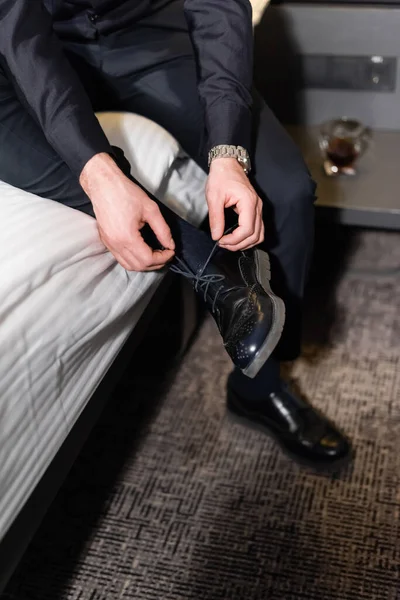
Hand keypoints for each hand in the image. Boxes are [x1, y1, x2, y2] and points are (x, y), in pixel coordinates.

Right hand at [80, 153, 174, 270]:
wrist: (103, 184)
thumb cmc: (126, 193)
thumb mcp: (151, 209)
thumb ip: (163, 230)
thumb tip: (170, 245)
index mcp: (127, 237)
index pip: (148, 259)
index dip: (162, 258)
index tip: (171, 251)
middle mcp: (116, 244)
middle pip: (138, 266)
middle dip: (155, 263)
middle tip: (166, 254)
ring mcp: (109, 244)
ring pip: (128, 265)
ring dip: (144, 264)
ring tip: (156, 255)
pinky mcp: (106, 241)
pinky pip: (120, 258)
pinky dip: (133, 260)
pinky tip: (142, 251)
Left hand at [206, 158, 263, 250]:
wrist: (227, 164)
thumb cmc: (221, 177)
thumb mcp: (214, 197)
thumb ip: (216, 218)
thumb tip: (216, 235)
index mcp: (248, 202)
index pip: (247, 230)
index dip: (234, 240)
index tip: (221, 241)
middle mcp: (257, 206)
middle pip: (255, 235)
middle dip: (239, 244)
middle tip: (223, 244)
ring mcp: (258, 208)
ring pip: (259, 234)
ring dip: (245, 243)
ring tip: (230, 243)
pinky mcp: (255, 209)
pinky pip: (257, 228)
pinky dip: (249, 237)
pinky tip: (237, 238)